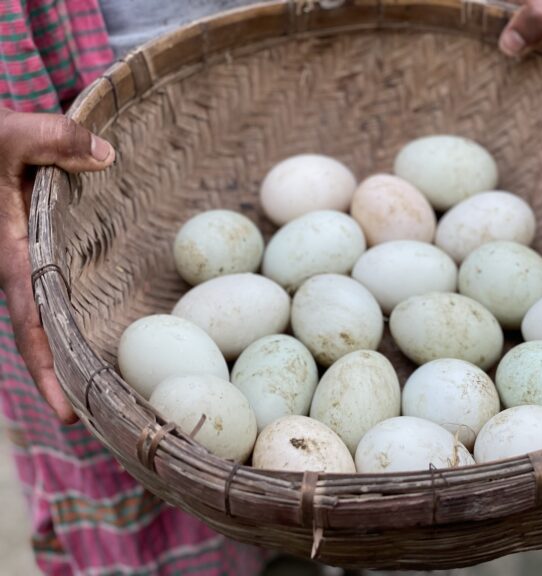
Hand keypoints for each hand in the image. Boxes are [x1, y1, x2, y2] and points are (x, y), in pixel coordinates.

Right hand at [0, 108, 114, 423]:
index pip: (31, 323)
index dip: (47, 368)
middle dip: (68, 378)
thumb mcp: (9, 134)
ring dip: (75, 353)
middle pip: (45, 336)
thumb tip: (107, 156)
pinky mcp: (36, 256)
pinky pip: (55, 297)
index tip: (66, 414)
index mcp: (10, 256)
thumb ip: (53, 140)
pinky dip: (75, 319)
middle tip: (107, 417)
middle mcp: (16, 270)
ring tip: (114, 388)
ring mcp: (25, 267)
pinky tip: (105, 330)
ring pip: (51, 320)